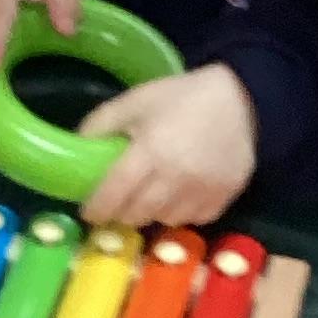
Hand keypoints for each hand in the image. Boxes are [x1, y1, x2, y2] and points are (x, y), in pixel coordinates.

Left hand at [72, 65, 255, 229]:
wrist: (241, 100)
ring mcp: (202, 193)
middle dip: (121, 212)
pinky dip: (181, 212)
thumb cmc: (182, 98)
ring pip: (163, 220)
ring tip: (151, 194)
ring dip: (151, 212)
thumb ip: (101, 124)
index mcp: (149, 152)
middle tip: (118, 201)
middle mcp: (175, 179)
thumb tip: (76, 147)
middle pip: (135, 215)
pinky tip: (179, 193)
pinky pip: (193, 220)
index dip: (96, 209)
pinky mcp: (223, 199)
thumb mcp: (135, 101)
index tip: (88, 211)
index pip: (113, 196)